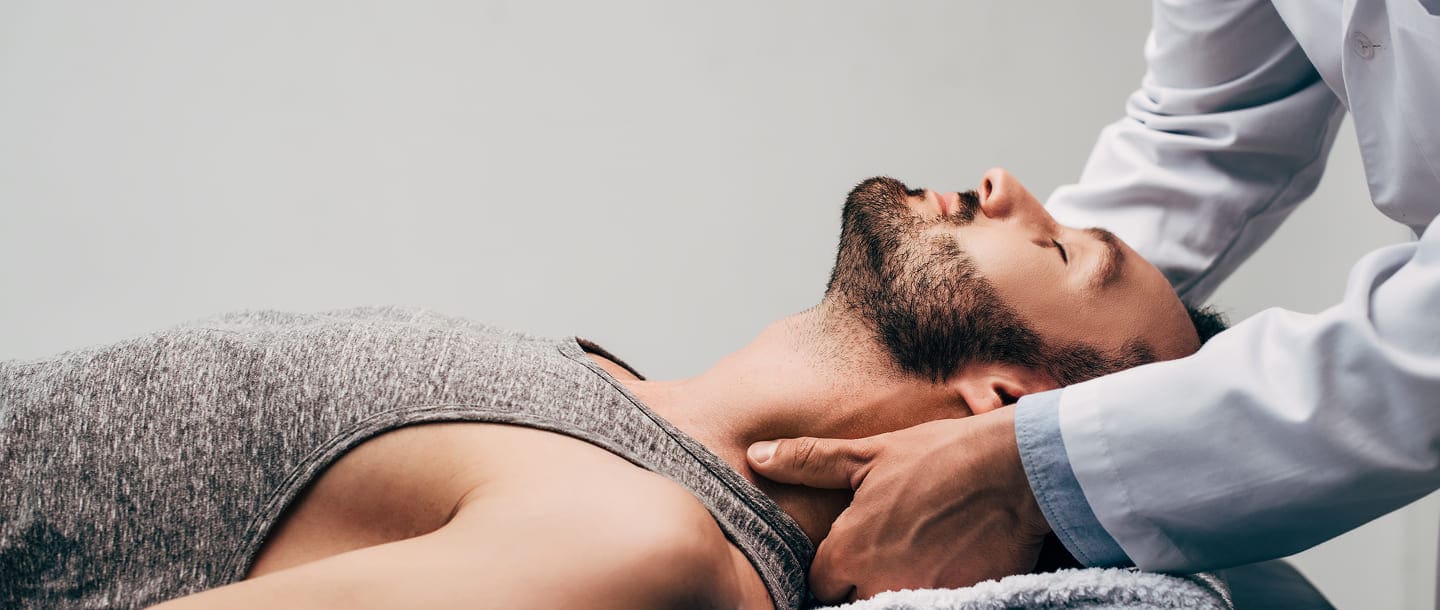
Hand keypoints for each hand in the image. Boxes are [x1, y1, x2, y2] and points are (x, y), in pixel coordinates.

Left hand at [746, 407, 1050, 602]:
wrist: (1017, 469)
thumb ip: (809, 461)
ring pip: (890, 605)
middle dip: (865, 582)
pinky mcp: (959, 603)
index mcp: (850, 550)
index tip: (856, 547)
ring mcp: (921, 598)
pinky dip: (935, 592)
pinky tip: (947, 564)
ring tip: (920, 554)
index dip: (836, 566)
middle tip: (892, 547)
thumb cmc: (941, 455)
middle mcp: (879, 583)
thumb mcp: (869, 453)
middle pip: (855, 601)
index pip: (821, 583)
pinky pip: (934, 606)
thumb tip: (756, 455)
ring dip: (897, 586)